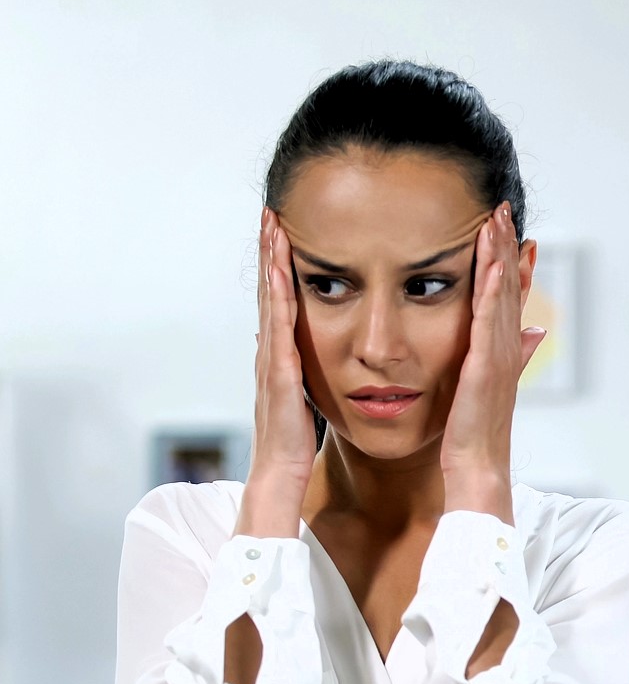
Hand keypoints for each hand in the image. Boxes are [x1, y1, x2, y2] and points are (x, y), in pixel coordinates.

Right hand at [237, 209, 315, 537]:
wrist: (281, 473)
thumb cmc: (295, 440)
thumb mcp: (303, 395)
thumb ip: (300, 369)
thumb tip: (296, 348)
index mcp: (281, 354)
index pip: (281, 300)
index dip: (279, 265)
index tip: (284, 230)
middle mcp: (271, 350)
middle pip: (270, 289)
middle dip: (270, 250)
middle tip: (272, 211)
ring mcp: (271, 358)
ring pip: (271, 299)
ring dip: (270, 261)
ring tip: (272, 225)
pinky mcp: (279, 372)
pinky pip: (279, 327)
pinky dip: (279, 297)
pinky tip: (281, 272)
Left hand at [440, 202, 545, 516]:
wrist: (476, 469)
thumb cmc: (474, 437)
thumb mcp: (487, 388)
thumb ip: (511, 357)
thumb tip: (536, 333)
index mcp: (500, 351)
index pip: (506, 297)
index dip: (510, 262)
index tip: (508, 231)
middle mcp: (504, 348)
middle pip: (508, 286)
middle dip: (506, 245)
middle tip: (503, 208)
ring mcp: (498, 355)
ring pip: (501, 294)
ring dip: (501, 254)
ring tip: (498, 219)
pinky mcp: (486, 365)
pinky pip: (489, 318)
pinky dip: (495, 288)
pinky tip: (495, 262)